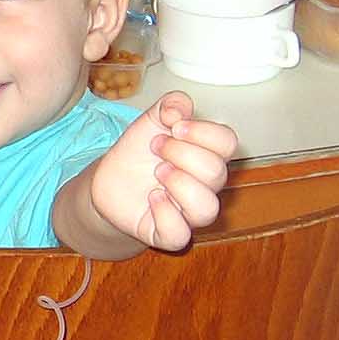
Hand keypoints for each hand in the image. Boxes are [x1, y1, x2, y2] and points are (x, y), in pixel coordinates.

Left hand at [90, 91, 236, 250]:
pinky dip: (165, 214)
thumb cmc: (140, 153)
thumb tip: (179, 110)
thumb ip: (171, 105)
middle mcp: (205, 187)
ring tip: (157, 172)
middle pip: (216, 172)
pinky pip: (180, 235)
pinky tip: (152, 197)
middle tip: (155, 147)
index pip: (228, 143)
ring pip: (206, 208)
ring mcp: (188, 213)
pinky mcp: (168, 234)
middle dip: (181, 153)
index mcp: (208, 156)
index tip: (174, 126)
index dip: (202, 131)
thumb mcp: (152, 120)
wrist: (111, 182)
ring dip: (179, 183)